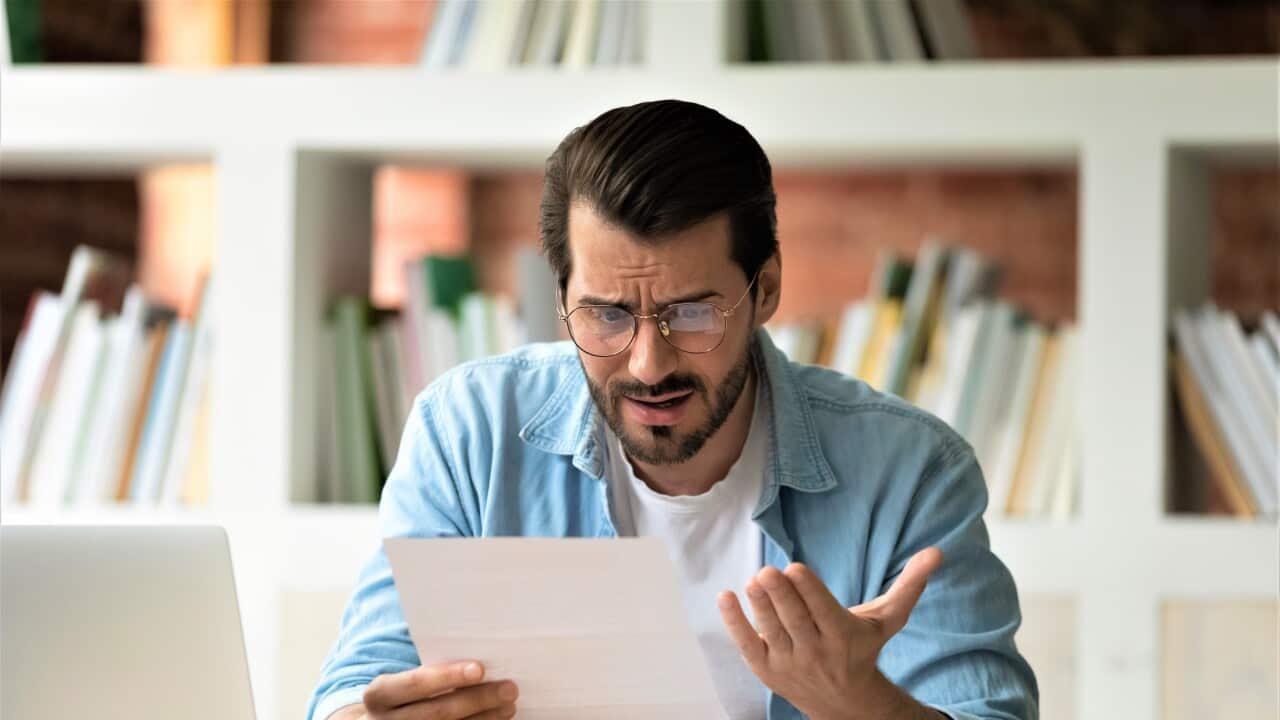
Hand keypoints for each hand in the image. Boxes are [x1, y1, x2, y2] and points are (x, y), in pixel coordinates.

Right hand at [338, 660, 517, 719]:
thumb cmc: (402, 693)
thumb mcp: (400, 680)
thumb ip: (427, 668)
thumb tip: (476, 647)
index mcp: (379, 695)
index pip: (415, 684)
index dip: (447, 676)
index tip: (480, 668)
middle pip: (437, 712)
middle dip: (477, 699)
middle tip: (509, 688)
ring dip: (485, 718)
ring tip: (509, 704)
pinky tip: (496, 719)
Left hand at [717, 548, 942, 719]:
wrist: (846, 702)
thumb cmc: (863, 648)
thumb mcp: (888, 620)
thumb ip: (909, 585)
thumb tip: (937, 552)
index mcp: (843, 635)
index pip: (822, 612)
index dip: (808, 591)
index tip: (795, 567)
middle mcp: (815, 651)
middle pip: (795, 622)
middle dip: (781, 596)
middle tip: (767, 571)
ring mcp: (789, 662)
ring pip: (772, 632)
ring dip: (760, 607)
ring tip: (753, 582)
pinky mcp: (766, 669)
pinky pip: (747, 645)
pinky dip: (735, 623)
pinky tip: (726, 597)